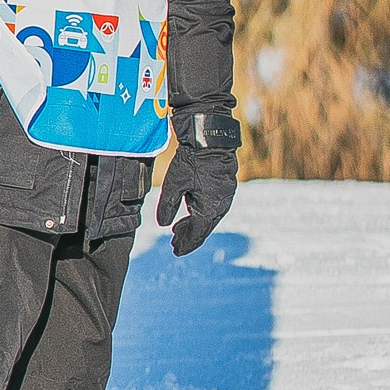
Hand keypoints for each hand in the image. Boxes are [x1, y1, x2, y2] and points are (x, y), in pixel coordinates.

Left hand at [155, 107, 238, 256]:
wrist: (211, 137)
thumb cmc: (192, 160)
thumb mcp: (174, 184)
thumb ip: (167, 206)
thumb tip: (163, 225)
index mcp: (209, 209)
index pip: (196, 234)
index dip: (185, 244)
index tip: (175, 251)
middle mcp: (221, 206)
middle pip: (203, 228)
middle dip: (188, 237)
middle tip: (174, 243)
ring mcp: (226, 196)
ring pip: (209, 218)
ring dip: (194, 224)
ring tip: (178, 229)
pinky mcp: (226, 186)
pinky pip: (213, 207)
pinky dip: (200, 213)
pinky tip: (191, 210)